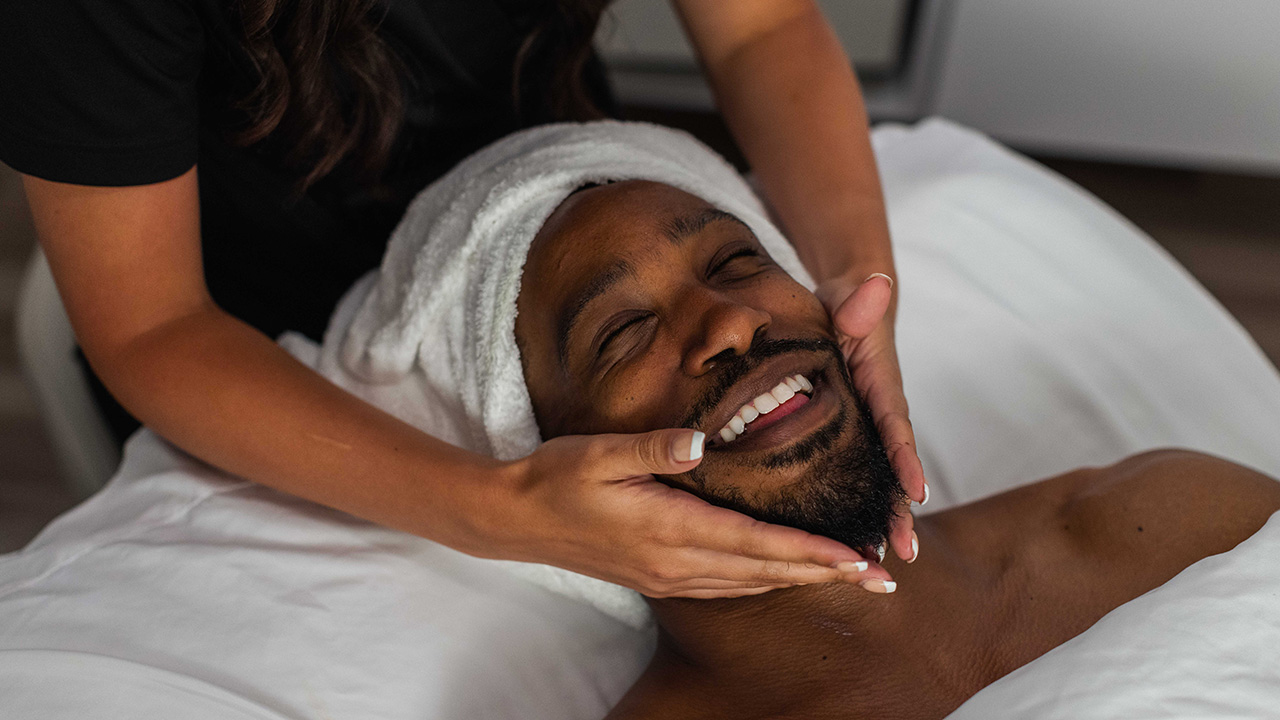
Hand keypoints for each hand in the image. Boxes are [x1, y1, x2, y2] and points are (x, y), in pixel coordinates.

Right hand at [490, 429, 896, 597]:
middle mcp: (674, 562)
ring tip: (846, 579)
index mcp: (668, 528)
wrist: (513, 519)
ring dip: (800, 580)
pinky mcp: (658, 577)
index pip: (756, 543)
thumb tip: (697, 440)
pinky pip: (725, 586)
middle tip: (880, 580)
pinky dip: (763, 581)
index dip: (811, 552)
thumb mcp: (599, 452)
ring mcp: (666, 576)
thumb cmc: (556, 477)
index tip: (857, 558)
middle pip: (765, 572)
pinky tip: (781, 575)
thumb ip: (652, 448)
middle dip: (825, 575)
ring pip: (749, 584)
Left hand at [815, 272, 927, 562]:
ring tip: (876, 564)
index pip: (895, 424)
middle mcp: (881, 415)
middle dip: (900, 509)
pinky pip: (857, 477)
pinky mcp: (851, 439)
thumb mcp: (848, 301)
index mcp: (881, 386)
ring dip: (881, 520)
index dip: (906, 457)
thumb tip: (880, 282)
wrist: (846, 310)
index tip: (916, 490)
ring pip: (877, 481)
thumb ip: (859, 300)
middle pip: (894, 467)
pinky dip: (859, 509)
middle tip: (902, 553)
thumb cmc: (846, 306)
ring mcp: (867, 431)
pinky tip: (850, 544)